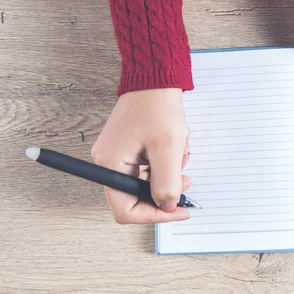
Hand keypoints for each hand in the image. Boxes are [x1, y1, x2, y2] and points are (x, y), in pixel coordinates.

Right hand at [92, 89, 190, 223]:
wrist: (155, 78)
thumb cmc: (158, 107)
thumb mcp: (167, 149)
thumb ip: (166, 184)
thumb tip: (166, 207)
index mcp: (110, 165)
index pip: (125, 209)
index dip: (154, 215)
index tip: (179, 210)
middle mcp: (108, 162)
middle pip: (136, 197)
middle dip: (164, 191)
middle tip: (185, 179)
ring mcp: (117, 155)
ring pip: (145, 182)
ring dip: (167, 174)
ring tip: (180, 153)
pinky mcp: (128, 148)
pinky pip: (147, 168)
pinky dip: (164, 163)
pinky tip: (175, 146)